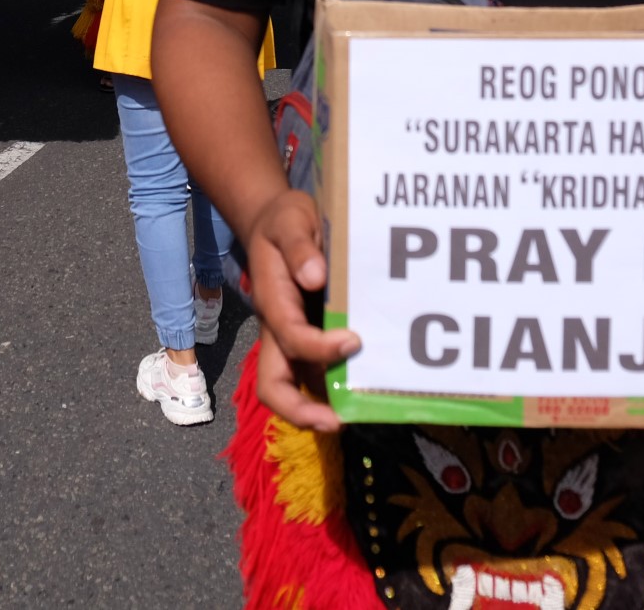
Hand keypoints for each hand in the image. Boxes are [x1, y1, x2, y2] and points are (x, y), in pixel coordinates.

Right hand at [244, 188, 359, 432]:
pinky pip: (319, 372)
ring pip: (297, 386)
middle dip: (300, 411)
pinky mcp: (311, 339)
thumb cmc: (285, 222)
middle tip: (338, 423)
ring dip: (323, 406)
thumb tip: (314, 277)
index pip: (290, 337)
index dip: (319, 347)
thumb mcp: (290, 221)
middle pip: (273, 385)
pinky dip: (339, 387)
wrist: (276, 223)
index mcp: (273, 302)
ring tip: (363, 413)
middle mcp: (279, 330)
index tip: (354, 341)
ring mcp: (293, 339)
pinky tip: (371, 386)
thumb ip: (300, 247)